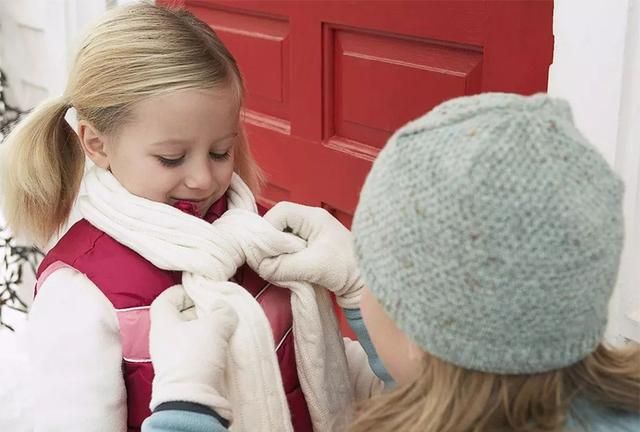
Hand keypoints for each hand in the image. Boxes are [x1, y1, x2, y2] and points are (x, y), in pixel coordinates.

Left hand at [149, 285, 237, 420]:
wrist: (192, 399)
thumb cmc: (196, 355)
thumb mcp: (214, 326)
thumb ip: (221, 311)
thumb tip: (222, 307)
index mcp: (162, 324)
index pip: (164, 299)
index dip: (181, 292)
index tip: (199, 292)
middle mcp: (162, 340)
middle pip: (179, 317)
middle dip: (198, 312)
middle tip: (217, 309)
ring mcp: (170, 358)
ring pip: (188, 336)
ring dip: (205, 331)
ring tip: (224, 328)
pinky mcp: (182, 373)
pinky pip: (194, 352)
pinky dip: (207, 347)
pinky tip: (222, 348)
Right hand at [259, 202, 363, 307]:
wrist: (368, 286)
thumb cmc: (349, 269)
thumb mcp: (314, 266)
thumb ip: (284, 266)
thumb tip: (262, 268)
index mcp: (314, 217)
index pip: (280, 212)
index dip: (267, 228)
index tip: (263, 250)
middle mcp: (311, 223)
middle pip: (279, 225)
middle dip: (270, 243)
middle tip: (267, 261)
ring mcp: (312, 238)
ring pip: (282, 240)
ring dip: (277, 255)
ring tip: (277, 269)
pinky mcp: (312, 253)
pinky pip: (289, 253)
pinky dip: (284, 263)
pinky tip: (286, 274)